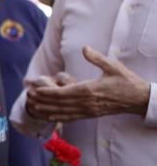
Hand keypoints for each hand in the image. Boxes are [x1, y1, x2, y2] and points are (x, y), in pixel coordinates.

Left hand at [25, 45, 150, 121]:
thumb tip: (84, 48)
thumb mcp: (113, 66)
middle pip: (59, 103)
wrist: (138, 99)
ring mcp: (88, 110)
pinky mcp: (90, 114)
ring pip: (63, 112)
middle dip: (43, 100)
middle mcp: (86, 103)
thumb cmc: (126, 81)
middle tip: (28, 97)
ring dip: (47, 110)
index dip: (47, 92)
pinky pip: (72, 117)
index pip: (63, 93)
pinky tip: (49, 116)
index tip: (35, 90)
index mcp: (89, 90)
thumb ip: (96, 58)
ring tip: (33, 107)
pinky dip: (59, 117)